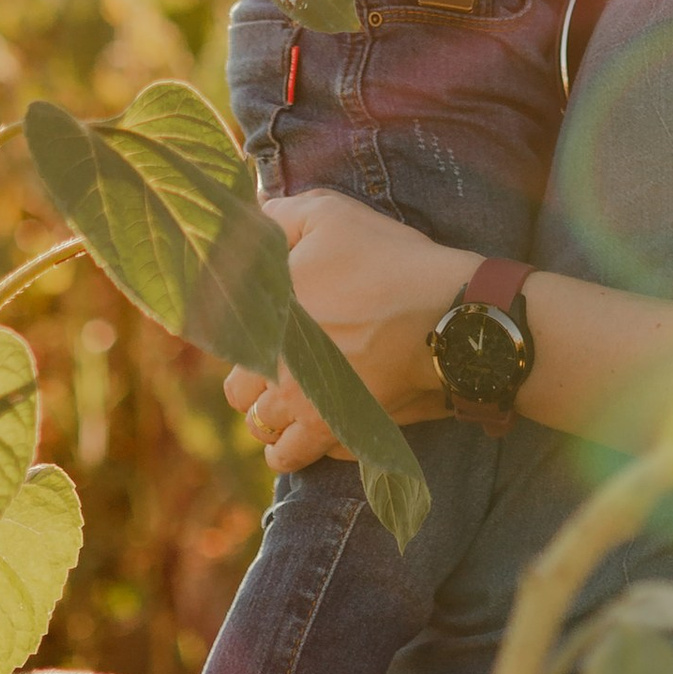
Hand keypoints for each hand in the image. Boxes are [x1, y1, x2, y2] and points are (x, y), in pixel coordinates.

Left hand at [224, 189, 475, 475]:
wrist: (447, 317)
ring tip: (297, 403)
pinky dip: (303, 447)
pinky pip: (299, 457)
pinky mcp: (338, 436)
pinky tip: (321, 425)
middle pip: (239, 393)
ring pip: (264, 431)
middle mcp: (275, 370)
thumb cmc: (389, 262)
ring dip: (274, 420)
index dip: (244, 332)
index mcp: (267, 318)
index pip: (225, 338)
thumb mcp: (330, 216)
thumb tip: (248, 219)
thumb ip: (277, 217)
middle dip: (255, 381)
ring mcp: (305, 409)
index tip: (266, 327)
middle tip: (283, 366)